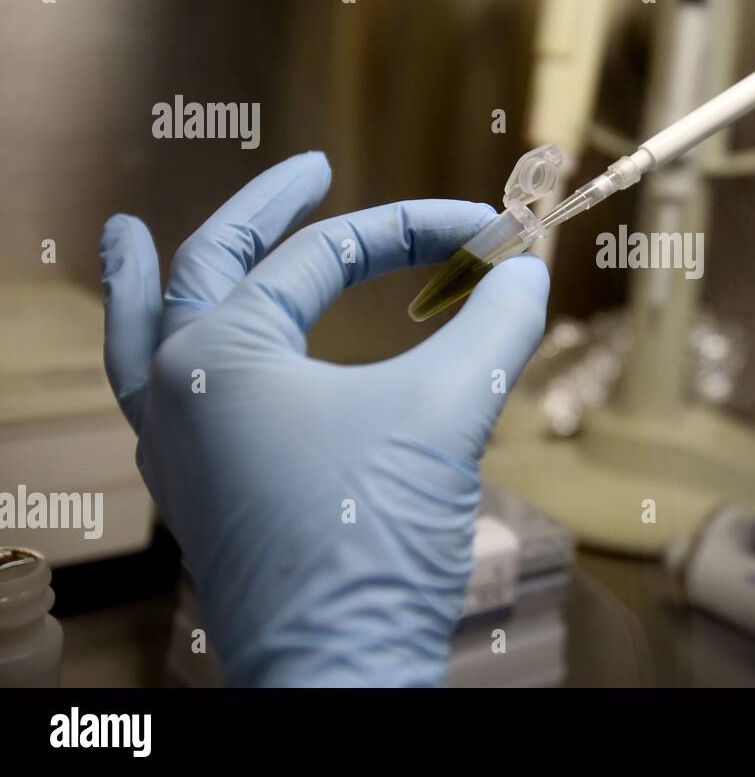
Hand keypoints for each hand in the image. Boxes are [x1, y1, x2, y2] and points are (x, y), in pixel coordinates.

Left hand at [99, 151, 548, 685]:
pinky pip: (156, 405)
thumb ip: (492, 328)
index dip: (414, 229)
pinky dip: (154, 359)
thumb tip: (531, 273)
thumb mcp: (446, 415)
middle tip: (306, 173)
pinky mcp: (202, 497)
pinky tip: (173, 358)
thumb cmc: (372, 541)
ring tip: (130, 233)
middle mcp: (176, 391)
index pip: (323, 257)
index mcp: (217, 354)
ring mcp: (179, 450)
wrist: (338, 673)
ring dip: (144, 280)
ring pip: (140, 339)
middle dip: (261, 212)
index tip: (486, 234)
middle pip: (205, 267)